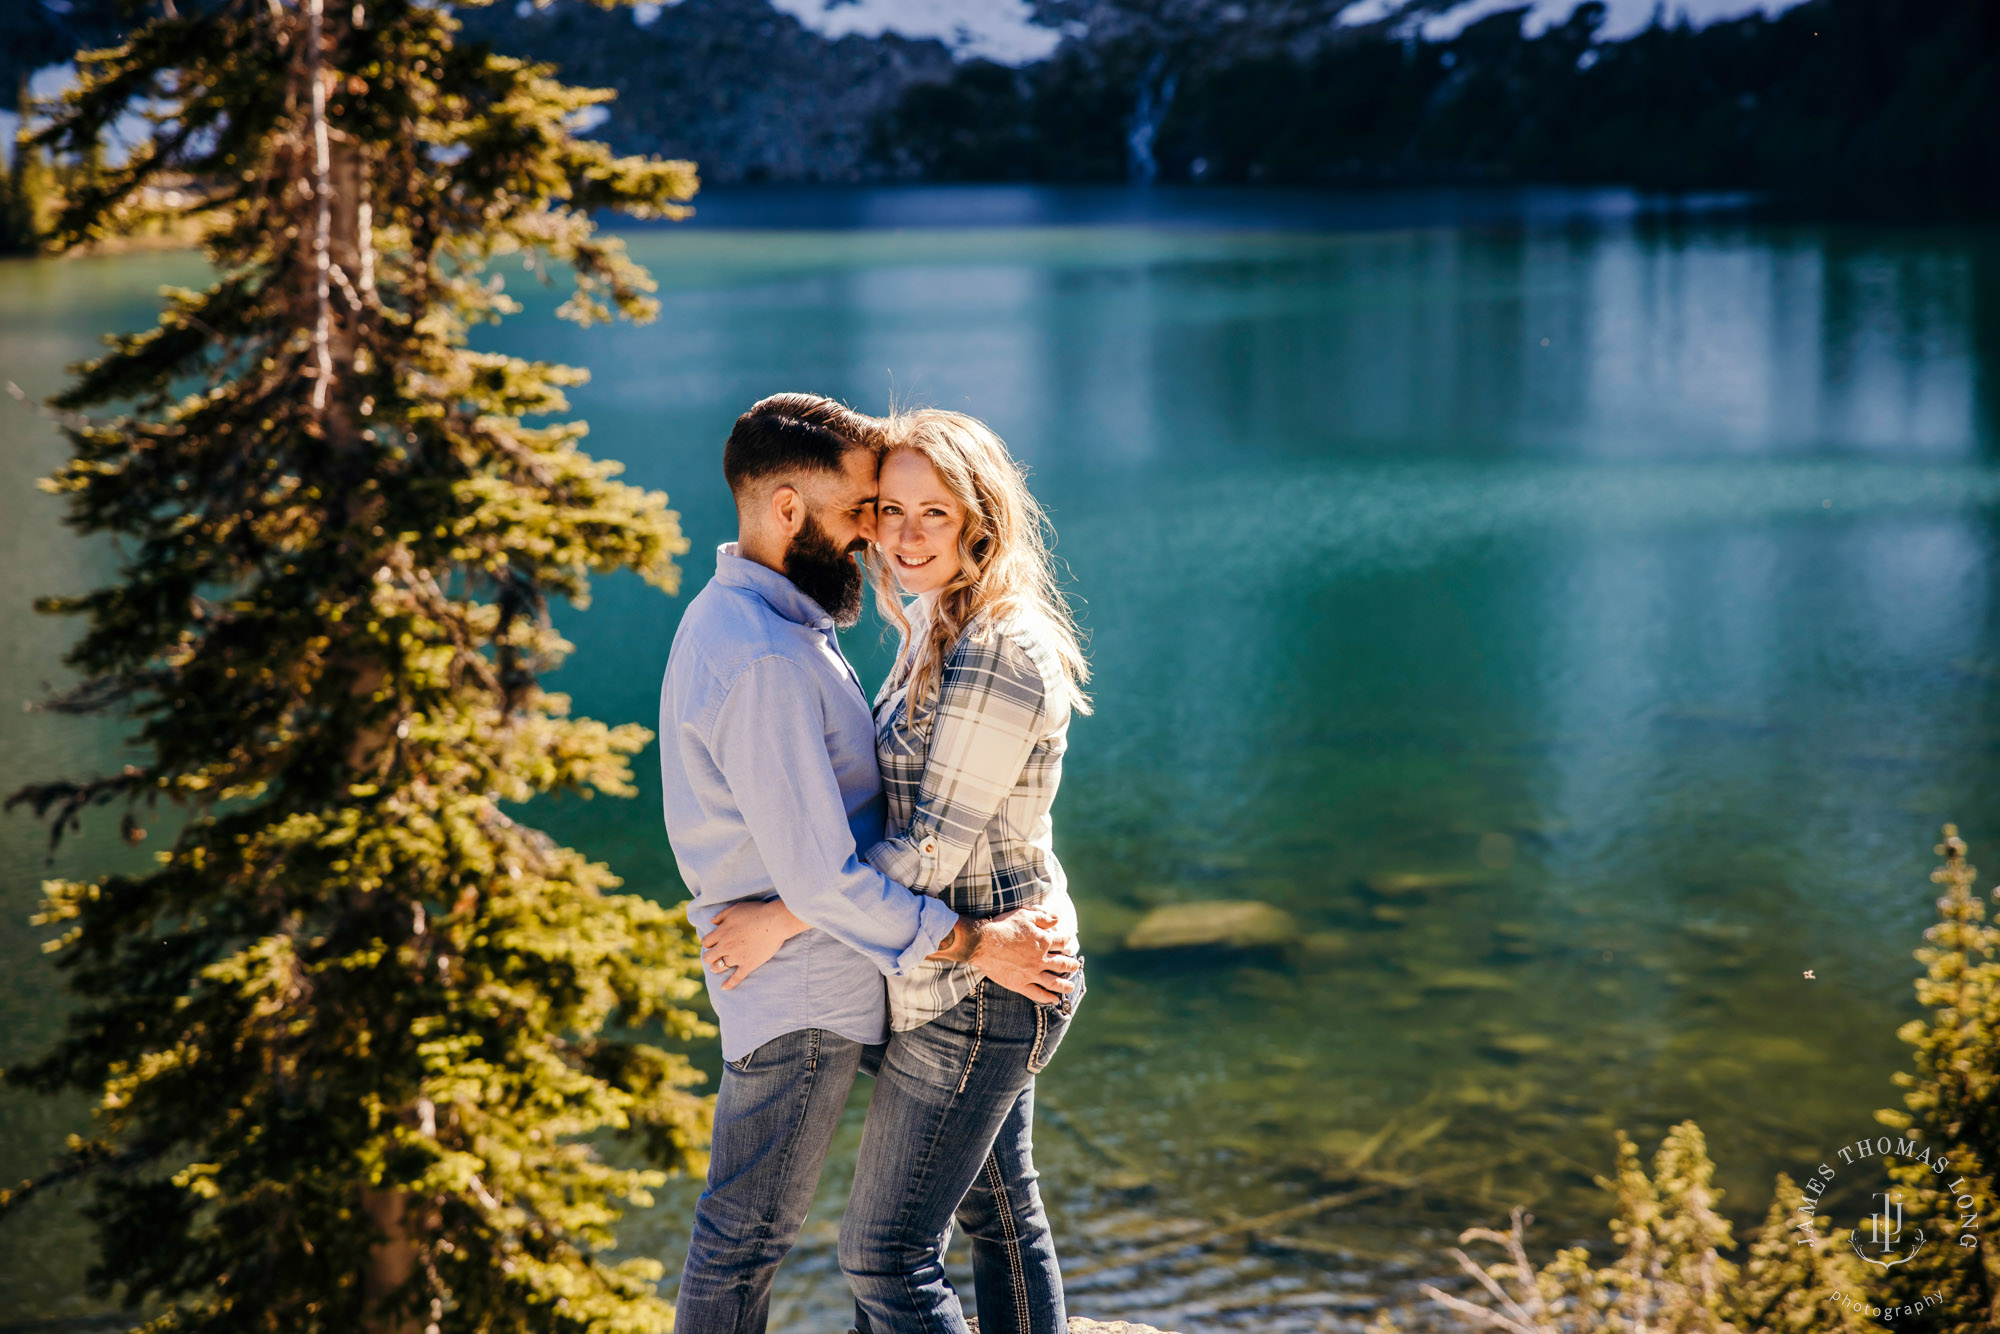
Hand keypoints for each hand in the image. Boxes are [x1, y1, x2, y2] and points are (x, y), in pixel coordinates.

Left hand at [699, 898, 807, 990]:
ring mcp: (737, 957)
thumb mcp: (736, 908)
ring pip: (719, 967)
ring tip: (718, 967)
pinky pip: (736, 978)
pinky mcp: (748, 965)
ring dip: (716, 968)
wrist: (775, 922)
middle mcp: (726, 946)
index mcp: (722, 932)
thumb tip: (711, 921)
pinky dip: (729, 984)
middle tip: (713, 956)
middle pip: (708, 957)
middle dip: (709, 957)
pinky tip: (724, 987)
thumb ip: (721, 915)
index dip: (707, 943)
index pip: (705, 942)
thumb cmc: (756, 912)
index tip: (712, 943)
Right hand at [961, 906, 1080, 1004]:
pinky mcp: (1020, 984)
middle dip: (1071, 965)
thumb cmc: (1003, 926)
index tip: (1069, 943)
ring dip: (1064, 985)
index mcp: (1043, 941)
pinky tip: (1054, 1001)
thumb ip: (1043, 917)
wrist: (983, 943)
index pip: (1063, 942)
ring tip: (1071, 988)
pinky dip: (1047, 998)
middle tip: (1075, 966)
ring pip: (1054, 982)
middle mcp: (1041, 959)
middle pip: (1062, 964)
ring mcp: (1031, 973)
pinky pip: (1037, 994)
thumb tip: (1058, 919)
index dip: (1067, 941)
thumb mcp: (1025, 915)